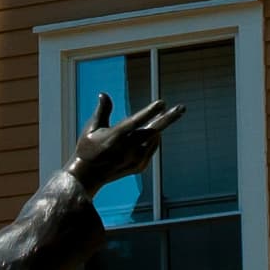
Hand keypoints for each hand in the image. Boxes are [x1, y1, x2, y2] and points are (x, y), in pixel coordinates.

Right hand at [65, 94, 182, 191]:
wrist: (88, 176)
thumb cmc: (87, 148)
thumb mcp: (91, 128)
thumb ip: (102, 111)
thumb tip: (104, 94)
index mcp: (114, 137)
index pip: (135, 122)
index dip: (149, 112)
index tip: (162, 103)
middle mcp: (127, 149)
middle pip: (152, 131)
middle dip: (168, 118)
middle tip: (181, 108)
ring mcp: (134, 160)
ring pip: (154, 140)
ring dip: (160, 127)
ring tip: (169, 115)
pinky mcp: (139, 167)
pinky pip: (151, 149)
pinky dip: (153, 140)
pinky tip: (154, 133)